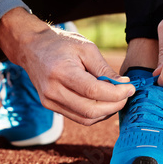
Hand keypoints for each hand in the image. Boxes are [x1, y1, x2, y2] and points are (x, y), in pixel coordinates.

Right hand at [0, 8, 134, 125]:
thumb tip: (124, 86)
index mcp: (61, 71)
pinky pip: (78, 118)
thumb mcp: (86, 48)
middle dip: (114, 105)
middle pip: (90, 110)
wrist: (31, 48)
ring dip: (106, 112)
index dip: (116, 93)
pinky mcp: (50, 106)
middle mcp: (53, 90)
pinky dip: (95, 114)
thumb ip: (104, 69)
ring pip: (85, 118)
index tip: (130, 88)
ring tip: (116, 99)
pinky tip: (103, 103)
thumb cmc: (60, 44)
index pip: (93, 91)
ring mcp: (50, 101)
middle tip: (126, 95)